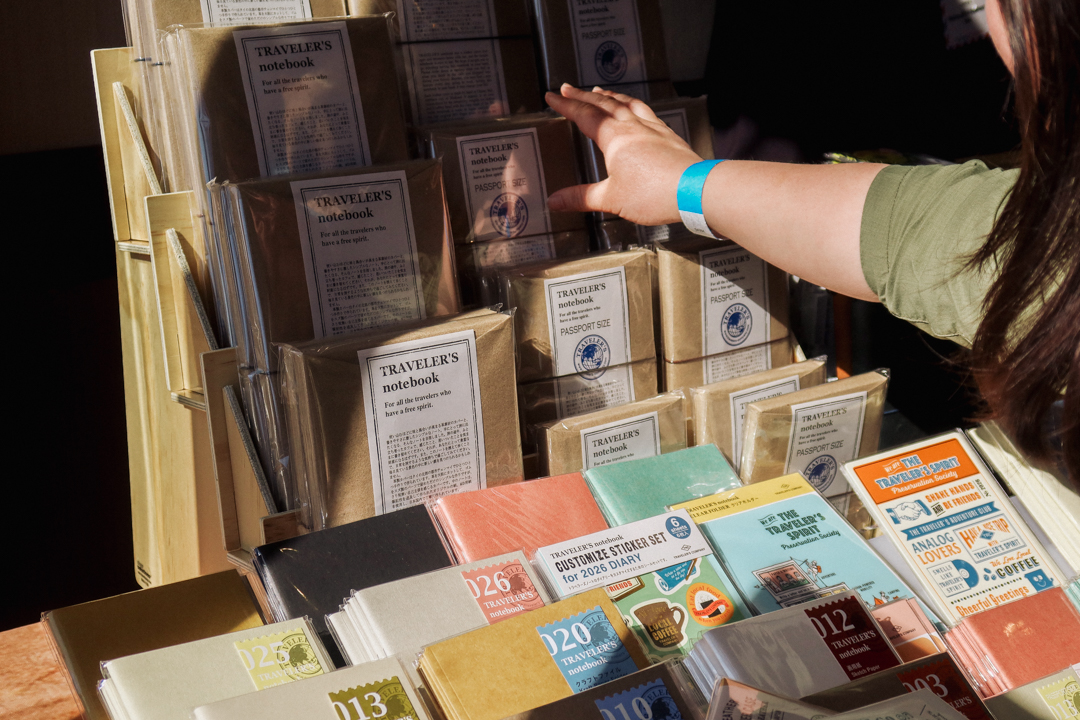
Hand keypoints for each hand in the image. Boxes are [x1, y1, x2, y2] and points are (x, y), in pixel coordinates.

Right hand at [545, 84, 702, 225]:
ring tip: (599, 91)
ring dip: (610, 96)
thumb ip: (581, 197)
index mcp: (614, 138)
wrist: (694, 190)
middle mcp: (632, 126)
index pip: (584, 115)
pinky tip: (636, 108)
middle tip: (568, 88)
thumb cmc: (652, 194)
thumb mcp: (611, 199)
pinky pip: (647, 112)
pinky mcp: (668, 135)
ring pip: (626, 103)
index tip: (552, 96)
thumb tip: (554, 201)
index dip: (566, 105)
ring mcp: (652, 128)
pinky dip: (634, 105)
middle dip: (582, 95)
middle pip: (603, 104)